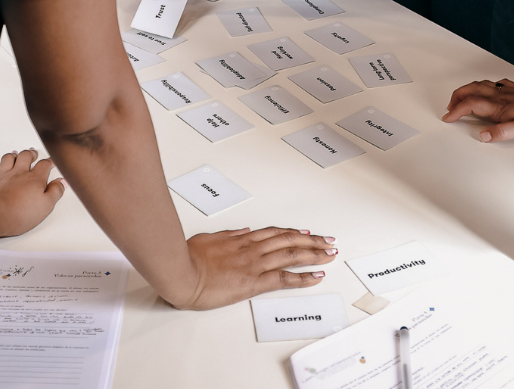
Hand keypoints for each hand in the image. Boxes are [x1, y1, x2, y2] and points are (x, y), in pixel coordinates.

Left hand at [0, 149, 65, 236]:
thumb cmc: (20, 213)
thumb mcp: (46, 206)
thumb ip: (56, 192)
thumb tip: (62, 183)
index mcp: (34, 179)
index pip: (44, 165)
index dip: (49, 162)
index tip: (52, 162)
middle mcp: (19, 173)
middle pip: (25, 156)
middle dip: (30, 154)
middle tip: (33, 154)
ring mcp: (3, 176)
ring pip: (8, 158)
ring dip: (13, 156)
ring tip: (16, 155)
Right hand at [169, 227, 337, 309]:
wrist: (183, 272)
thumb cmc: (190, 257)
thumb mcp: (210, 239)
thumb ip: (228, 236)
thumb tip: (243, 231)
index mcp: (242, 239)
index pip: (274, 233)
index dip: (293, 233)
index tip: (306, 234)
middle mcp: (252, 249)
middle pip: (289, 241)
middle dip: (312, 242)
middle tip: (328, 242)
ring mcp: (255, 264)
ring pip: (292, 255)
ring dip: (314, 254)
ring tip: (330, 254)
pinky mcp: (254, 282)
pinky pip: (285, 278)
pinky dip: (303, 277)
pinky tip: (316, 276)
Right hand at [441, 78, 513, 141]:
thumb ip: (501, 132)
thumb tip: (483, 135)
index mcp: (499, 107)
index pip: (470, 105)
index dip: (456, 111)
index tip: (448, 117)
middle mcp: (500, 96)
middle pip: (471, 90)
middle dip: (456, 97)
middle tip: (450, 107)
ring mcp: (507, 91)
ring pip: (480, 85)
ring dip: (467, 90)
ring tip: (461, 98)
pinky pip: (495, 84)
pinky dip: (485, 86)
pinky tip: (487, 90)